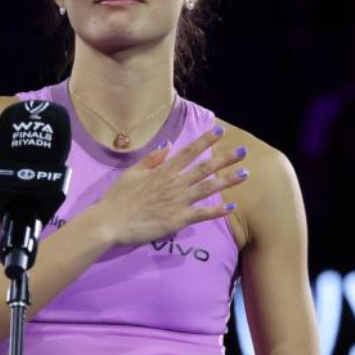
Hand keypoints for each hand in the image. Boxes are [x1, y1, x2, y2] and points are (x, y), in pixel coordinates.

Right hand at [94, 126, 247, 246]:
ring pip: (208, 188)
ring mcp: (178, 202)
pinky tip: (231, 207)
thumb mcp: (131, 173)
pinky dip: (218, 210)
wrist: (110, 223)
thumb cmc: (117, 199)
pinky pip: (203, 214)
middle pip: (204, 168)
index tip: (219, 131)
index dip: (205, 141)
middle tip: (242, 151)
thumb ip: (151, 160)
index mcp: (162, 171)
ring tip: (244, 174)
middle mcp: (174, 184)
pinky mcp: (178, 220)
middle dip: (225, 159)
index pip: (188, 152)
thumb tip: (167, 146)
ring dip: (228, 181)